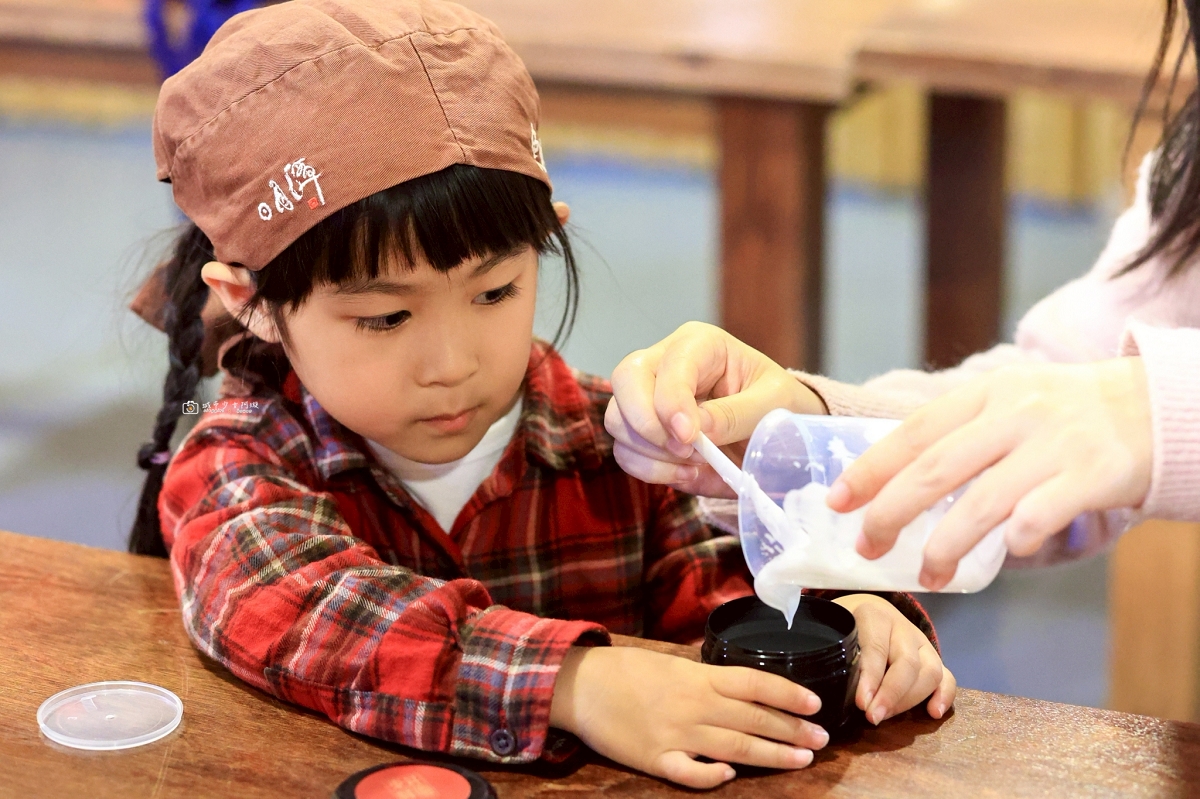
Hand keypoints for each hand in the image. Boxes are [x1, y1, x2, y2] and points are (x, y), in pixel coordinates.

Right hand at [549, 646, 828, 788]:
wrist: (581, 685)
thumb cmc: (626, 670)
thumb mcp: (671, 663)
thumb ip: (705, 676)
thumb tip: (741, 686)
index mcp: (698, 677)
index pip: (755, 683)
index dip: (788, 694)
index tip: (815, 704)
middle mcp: (693, 705)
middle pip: (753, 718)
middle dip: (792, 730)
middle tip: (822, 739)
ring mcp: (676, 734)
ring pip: (734, 746)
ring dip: (771, 754)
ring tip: (801, 758)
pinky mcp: (655, 759)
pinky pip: (690, 772)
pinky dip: (711, 775)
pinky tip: (730, 775)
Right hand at [605, 322, 825, 496]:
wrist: (777, 430)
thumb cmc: (779, 405)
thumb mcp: (774, 403)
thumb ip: (736, 414)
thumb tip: (695, 430)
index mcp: (700, 344)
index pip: (669, 364)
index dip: (671, 402)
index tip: (689, 438)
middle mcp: (664, 362)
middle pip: (625, 380)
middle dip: (647, 425)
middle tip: (685, 452)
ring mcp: (647, 396)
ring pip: (618, 420)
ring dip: (652, 453)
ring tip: (697, 465)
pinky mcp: (642, 430)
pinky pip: (624, 451)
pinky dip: (651, 471)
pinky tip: (688, 474)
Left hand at [827, 358, 1151, 587]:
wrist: (1154, 405)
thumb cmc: (1063, 412)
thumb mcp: (1007, 400)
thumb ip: (959, 432)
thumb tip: (892, 478)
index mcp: (983, 395)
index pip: (912, 433)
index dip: (870, 469)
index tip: (837, 501)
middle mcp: (1013, 414)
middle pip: (935, 470)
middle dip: (891, 514)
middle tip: (867, 548)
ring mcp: (1053, 444)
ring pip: (981, 502)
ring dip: (945, 546)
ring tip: (929, 576)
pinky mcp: (1092, 474)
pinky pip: (1040, 514)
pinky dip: (1016, 539)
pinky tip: (1005, 555)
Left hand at [833, 594, 955, 723]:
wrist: (867, 609)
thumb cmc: (844, 624)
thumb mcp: (833, 628)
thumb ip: (830, 648)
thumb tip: (818, 680)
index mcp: (874, 615)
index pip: (876, 648)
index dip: (870, 677)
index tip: (861, 702)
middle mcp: (902, 627)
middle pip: (907, 663)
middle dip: (891, 694)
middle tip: (872, 717)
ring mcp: (921, 643)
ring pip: (930, 671)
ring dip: (910, 699)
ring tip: (887, 717)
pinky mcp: (933, 658)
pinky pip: (947, 676)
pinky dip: (945, 695)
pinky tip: (933, 713)